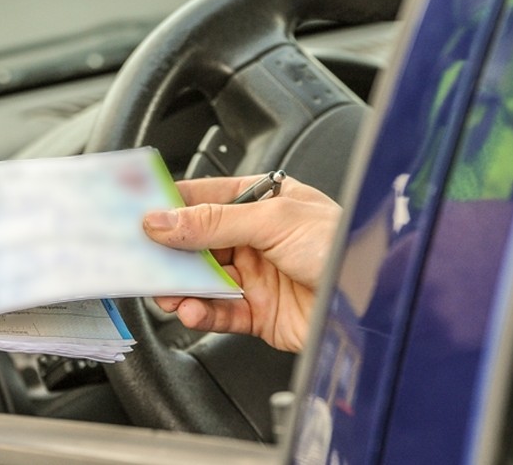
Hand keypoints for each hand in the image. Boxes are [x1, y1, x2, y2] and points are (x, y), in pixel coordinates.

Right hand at [142, 174, 339, 351]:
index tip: (137, 210)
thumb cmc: (344, 246)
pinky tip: (191, 309)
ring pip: (203, 280)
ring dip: (179, 286)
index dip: (171, 204)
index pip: (206, 198)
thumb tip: (163, 220)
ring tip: (165, 292)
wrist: (375, 303)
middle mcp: (259, 238)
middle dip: (169, 251)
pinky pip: (219, 312)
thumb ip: (214, 222)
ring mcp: (259, 276)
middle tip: (140, 257)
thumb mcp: (274, 220)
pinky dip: (200, 313)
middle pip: (198, 243)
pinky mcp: (261, 313)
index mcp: (265, 202)